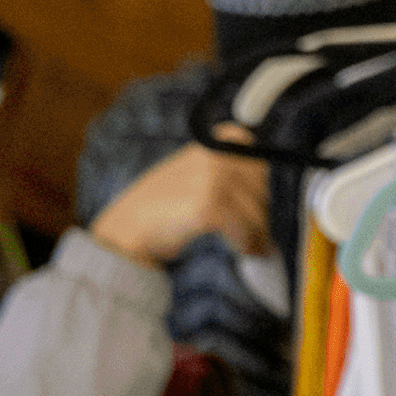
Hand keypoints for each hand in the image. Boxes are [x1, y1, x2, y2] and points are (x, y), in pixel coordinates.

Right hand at [93, 128, 269, 267]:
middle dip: (260, 214)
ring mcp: (210, 179)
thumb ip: (226, 176)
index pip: (255, 155)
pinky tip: (243, 250)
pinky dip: (246, 242)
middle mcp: (212, 157)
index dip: (259, 182)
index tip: (256, 201)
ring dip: (257, 234)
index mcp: (210, 145)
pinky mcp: (207, 205)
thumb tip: (267, 201)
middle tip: (259, 234)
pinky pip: (243, 227)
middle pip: (260, 188)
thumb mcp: (193, 176)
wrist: (129, 227)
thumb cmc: (163, 206)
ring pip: (255, 211)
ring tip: (254, 247)